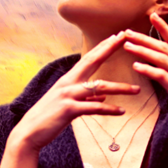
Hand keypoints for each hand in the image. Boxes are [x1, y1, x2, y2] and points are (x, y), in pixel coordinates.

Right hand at [10, 32, 139, 152]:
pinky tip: (121, 111)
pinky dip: (109, 109)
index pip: (88, 58)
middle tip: (125, 37)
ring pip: (99, 87)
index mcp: (68, 79)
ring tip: (137, 90)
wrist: (29, 132)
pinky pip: (94, 108)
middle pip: (92, 61)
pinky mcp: (69, 110)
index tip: (116, 36)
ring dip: (120, 88)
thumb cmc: (49, 117)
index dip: (103, 46)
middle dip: (109, 48)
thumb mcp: (68, 104)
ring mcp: (68, 95)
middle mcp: (68, 83)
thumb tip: (102, 97)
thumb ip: (86, 99)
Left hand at [122, 13, 167, 147]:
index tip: (153, 16)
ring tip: (127, 46)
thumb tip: (167, 70)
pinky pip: (163, 77)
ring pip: (163, 59)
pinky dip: (148, 69)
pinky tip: (136, 66)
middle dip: (146, 38)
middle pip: (166, 47)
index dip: (165, 28)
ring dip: (143, 50)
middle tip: (128, 32)